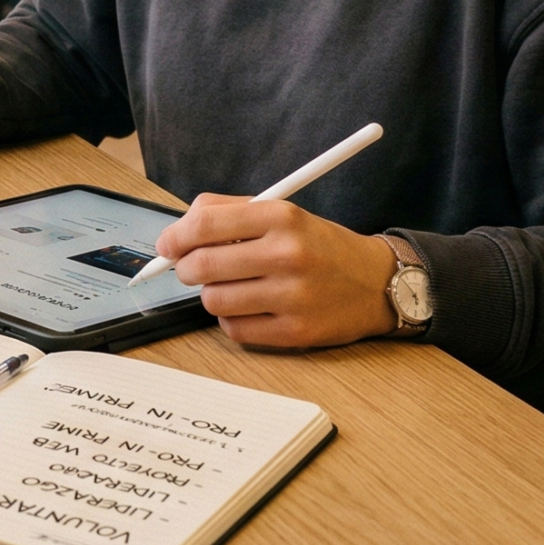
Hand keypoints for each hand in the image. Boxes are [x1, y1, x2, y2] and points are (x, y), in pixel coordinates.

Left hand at [154, 194, 400, 347]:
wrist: (376, 282)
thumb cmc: (319, 245)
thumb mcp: (282, 212)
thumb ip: (228, 213)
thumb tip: (176, 232)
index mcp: (281, 216)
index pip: (204, 223)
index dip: (174, 237)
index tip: (167, 246)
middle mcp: (287, 254)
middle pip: (201, 266)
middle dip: (186, 269)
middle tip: (192, 268)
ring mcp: (292, 296)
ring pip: (213, 300)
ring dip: (212, 294)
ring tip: (232, 286)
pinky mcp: (296, 332)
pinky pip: (234, 330)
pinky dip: (232, 320)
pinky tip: (251, 307)